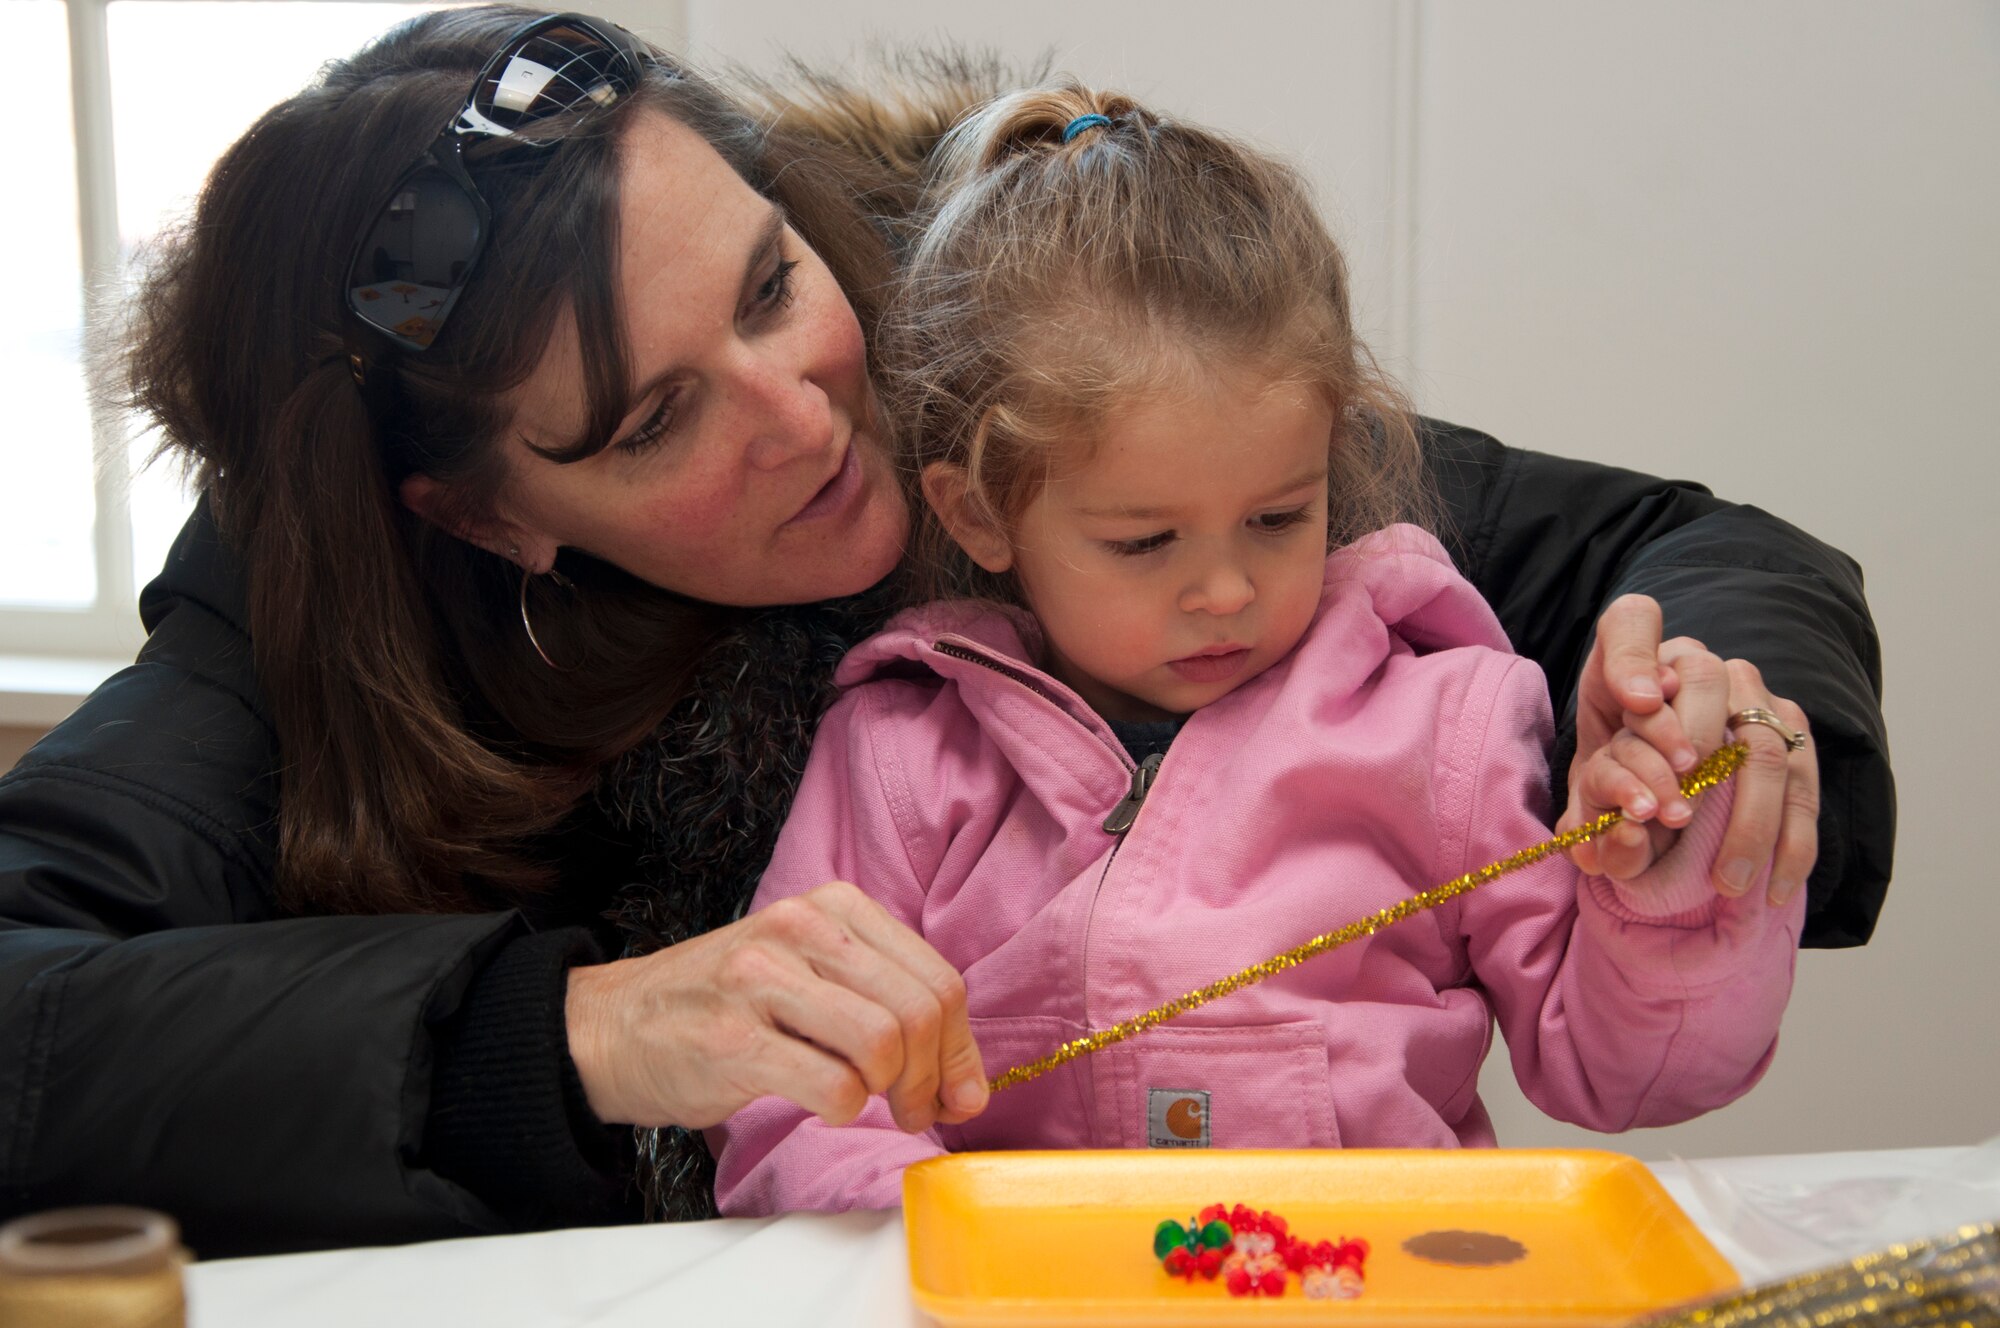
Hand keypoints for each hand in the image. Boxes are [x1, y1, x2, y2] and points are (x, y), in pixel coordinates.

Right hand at [564, 881, 988, 1132]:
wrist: (613, 1025)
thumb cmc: (726, 1005)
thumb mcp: (810, 973)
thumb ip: (891, 1009)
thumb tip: (970, 1089)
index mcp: (832, 906)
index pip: (937, 977)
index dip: (959, 1047)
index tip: (954, 1089)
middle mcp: (799, 929)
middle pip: (919, 1010)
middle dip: (933, 1077)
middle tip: (916, 1109)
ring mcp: (761, 980)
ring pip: (882, 1042)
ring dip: (890, 1092)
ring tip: (868, 1102)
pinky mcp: (732, 1038)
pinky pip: (832, 1086)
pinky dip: (845, 1110)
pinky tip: (825, 1105)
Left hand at [1561, 595, 1818, 903]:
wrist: (1658, 794)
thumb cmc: (1617, 782)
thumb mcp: (1586, 789)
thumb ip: (1589, 805)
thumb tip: (1614, 835)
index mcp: (1634, 651)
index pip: (1632, 622)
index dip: (1633, 658)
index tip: (1637, 702)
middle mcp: (1695, 662)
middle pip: (1704, 677)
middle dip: (1692, 747)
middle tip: (1675, 814)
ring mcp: (1751, 693)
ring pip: (1759, 738)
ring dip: (1745, 817)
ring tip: (1724, 880)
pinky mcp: (1790, 730)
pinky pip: (1803, 781)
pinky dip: (1790, 842)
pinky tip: (1774, 889)